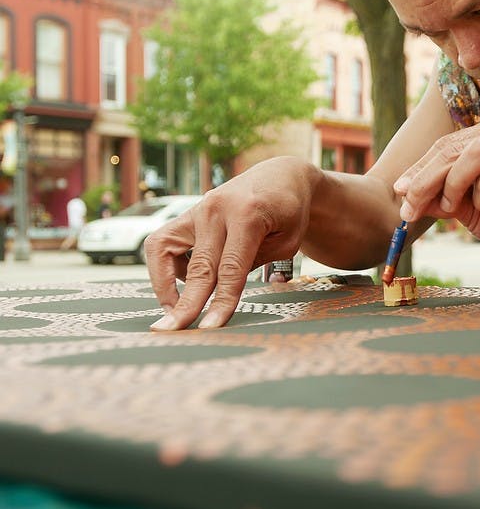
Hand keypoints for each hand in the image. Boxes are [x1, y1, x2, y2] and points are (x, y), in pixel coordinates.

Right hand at [145, 156, 321, 330]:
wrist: (281, 176)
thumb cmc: (289, 213)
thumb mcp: (287, 242)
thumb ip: (253, 266)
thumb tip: (218, 297)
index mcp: (248, 216)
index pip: (231, 269)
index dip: (220, 302)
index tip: (210, 328)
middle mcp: (217, 209)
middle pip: (199, 266)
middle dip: (186, 303)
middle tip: (172, 332)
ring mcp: (198, 208)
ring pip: (165, 250)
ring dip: (164, 284)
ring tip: (176, 310)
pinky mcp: (187, 213)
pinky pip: (162, 242)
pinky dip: (165, 267)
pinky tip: (184, 282)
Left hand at [394, 116, 479, 256]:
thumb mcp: (464, 203)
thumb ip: (438, 193)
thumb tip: (404, 193)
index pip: (448, 144)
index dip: (420, 168)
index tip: (399, 190)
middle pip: (455, 149)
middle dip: (425, 180)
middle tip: (408, 206)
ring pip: (473, 155)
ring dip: (453, 185)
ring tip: (451, 207)